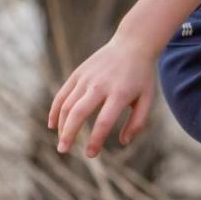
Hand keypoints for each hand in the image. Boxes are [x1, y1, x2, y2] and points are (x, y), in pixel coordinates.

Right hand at [48, 35, 157, 156]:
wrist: (132, 45)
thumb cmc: (141, 76)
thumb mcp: (147, 99)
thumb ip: (137, 122)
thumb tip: (123, 142)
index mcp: (120, 94)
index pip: (104, 122)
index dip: (95, 140)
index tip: (90, 154)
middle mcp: (100, 85)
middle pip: (78, 113)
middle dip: (69, 134)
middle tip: (64, 151)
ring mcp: (86, 78)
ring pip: (67, 104)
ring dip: (61, 125)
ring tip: (62, 142)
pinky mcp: (78, 73)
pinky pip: (62, 94)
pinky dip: (55, 110)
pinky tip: (53, 125)